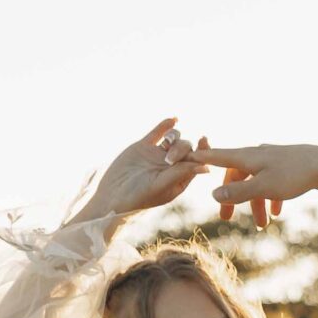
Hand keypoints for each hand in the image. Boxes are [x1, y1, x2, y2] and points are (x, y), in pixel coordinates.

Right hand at [85, 116, 212, 220]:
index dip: (203, 150)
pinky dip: (165, 125)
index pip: (197, 162)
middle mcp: (171, 167)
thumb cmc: (138, 197)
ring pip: (174, 139)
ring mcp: (157, 155)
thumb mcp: (161, 186)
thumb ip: (181, 174)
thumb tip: (206, 167)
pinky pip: (157, 132)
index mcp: (179, 179)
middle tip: (168, 159)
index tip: (204, 141)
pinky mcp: (144, 147)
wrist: (111, 195)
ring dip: (174, 136)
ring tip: (167, 142)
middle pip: (186, 149)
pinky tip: (173, 119)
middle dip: (181, 150)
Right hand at [196, 143, 317, 229]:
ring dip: (255, 203)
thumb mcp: (264, 188)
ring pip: (256, 181)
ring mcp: (273, 159)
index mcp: (248, 157)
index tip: (187, 157)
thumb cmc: (295, 175)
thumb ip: (239, 193)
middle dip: (232, 197)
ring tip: (261, 225)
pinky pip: (272, 182)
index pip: (219, 157)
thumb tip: (214, 195)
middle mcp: (258, 154)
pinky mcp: (287, 165)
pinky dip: (270, 197)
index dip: (203, 159)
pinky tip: (277, 213)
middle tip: (226, 218)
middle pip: (237, 175)